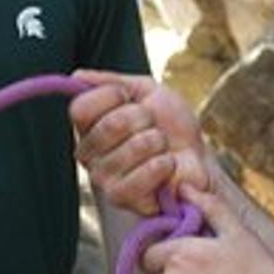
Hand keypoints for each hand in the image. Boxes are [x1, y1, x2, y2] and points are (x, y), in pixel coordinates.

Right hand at [71, 70, 211, 216]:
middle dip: (144, 118)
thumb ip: (111, 82)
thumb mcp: (145, 90)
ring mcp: (102, 177)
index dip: (112, 96)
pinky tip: (165, 166)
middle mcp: (88, 152)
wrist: (195, 157)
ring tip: (161, 148)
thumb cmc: (169, 125)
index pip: (81, 107)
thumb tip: (78, 76)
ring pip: (133, 147)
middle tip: (152, 127)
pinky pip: (141, 175)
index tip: (130, 98)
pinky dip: (163, 165)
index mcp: (88, 125)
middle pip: (111, 124)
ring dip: (157, 142)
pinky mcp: (120, 197)